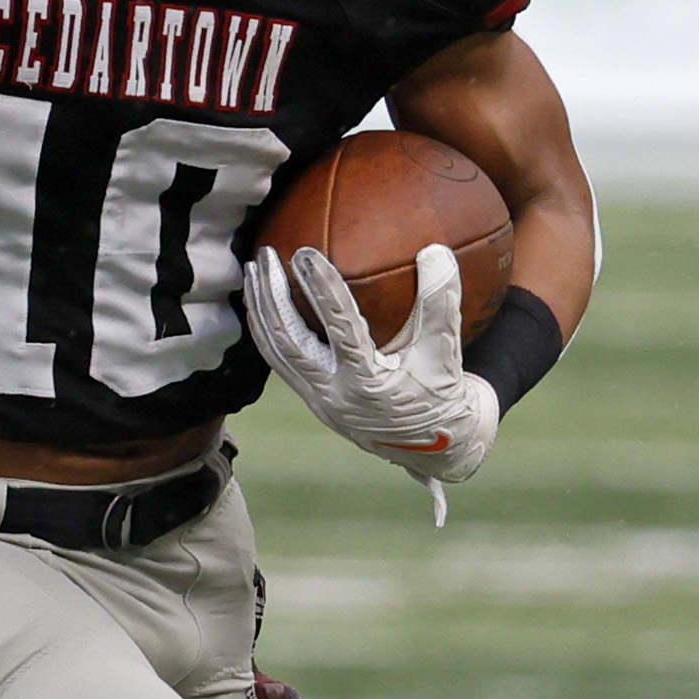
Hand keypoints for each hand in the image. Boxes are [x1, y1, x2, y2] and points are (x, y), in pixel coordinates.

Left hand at [247, 242, 500, 511]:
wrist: (429, 447)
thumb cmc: (441, 396)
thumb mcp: (447, 353)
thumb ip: (442, 304)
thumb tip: (435, 251)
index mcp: (368, 384)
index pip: (339, 329)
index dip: (322, 290)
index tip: (305, 253)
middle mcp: (333, 394)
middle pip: (288, 340)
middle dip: (272, 295)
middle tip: (264, 254)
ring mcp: (317, 399)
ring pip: (275, 350)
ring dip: (261, 309)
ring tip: (252, 270)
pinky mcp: (310, 398)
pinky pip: (278, 360)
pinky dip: (266, 328)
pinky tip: (261, 300)